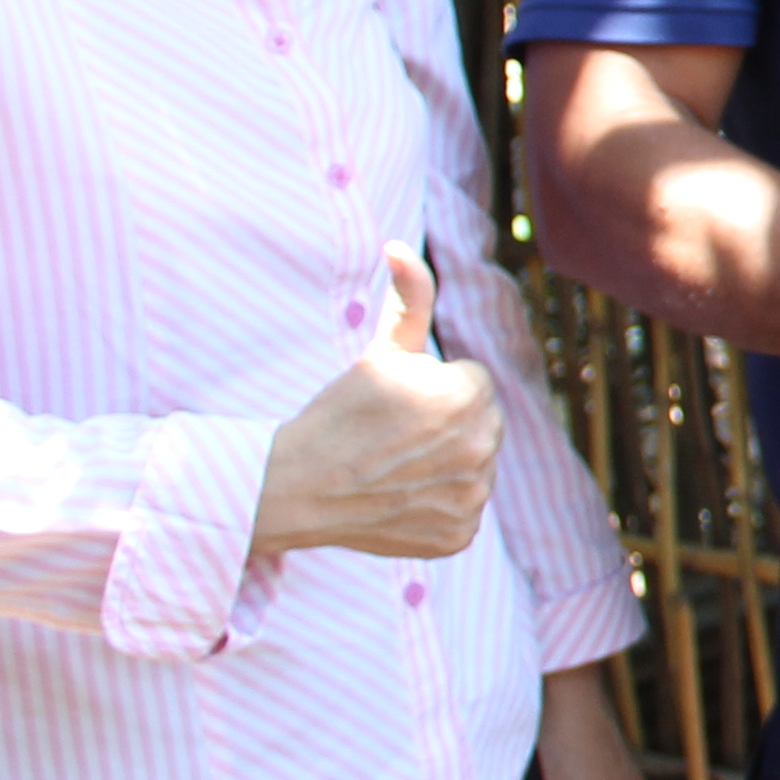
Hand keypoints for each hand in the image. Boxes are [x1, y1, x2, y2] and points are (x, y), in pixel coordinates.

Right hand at [250, 251, 502, 561]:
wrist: (297, 485)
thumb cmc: (339, 412)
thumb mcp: (381, 350)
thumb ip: (410, 295)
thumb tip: (400, 245)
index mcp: (470, 396)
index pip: (473, 382)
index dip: (433, 388)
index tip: (397, 404)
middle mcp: (483, 448)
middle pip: (481, 422)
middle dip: (447, 422)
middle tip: (394, 435)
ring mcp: (473, 497)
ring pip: (475, 464)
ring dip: (447, 461)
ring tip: (396, 465)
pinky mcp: (460, 535)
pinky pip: (463, 508)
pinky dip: (437, 505)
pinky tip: (399, 497)